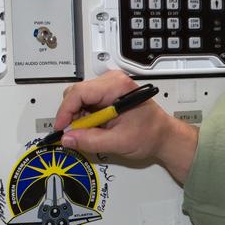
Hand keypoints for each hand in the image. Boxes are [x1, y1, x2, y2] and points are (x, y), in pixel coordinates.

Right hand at [53, 71, 197, 183]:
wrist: (164, 136)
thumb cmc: (150, 134)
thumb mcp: (118, 142)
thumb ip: (90, 141)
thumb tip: (67, 138)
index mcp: (117, 87)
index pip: (79, 92)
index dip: (65, 111)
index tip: (61, 128)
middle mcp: (112, 82)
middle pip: (76, 93)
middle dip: (72, 115)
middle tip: (76, 134)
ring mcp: (109, 87)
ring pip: (79, 98)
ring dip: (79, 117)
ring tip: (92, 132)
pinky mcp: (107, 95)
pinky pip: (86, 103)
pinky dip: (85, 117)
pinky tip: (96, 127)